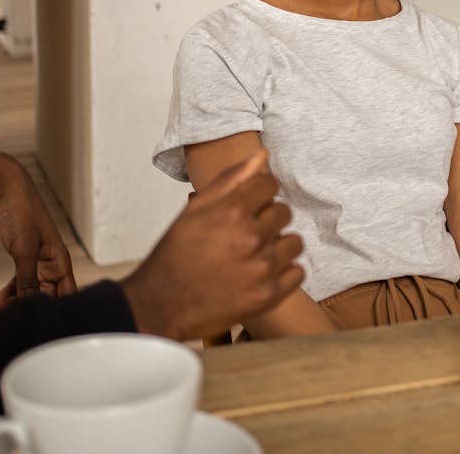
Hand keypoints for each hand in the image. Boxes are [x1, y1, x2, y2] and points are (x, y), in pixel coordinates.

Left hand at [0, 151, 77, 310]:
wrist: (4, 188)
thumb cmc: (20, 213)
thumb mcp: (23, 249)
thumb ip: (27, 279)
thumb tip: (30, 305)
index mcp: (59, 260)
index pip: (67, 294)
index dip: (59, 311)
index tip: (42, 327)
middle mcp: (52, 263)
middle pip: (47, 295)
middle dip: (30, 308)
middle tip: (7, 318)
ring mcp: (38, 260)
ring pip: (31, 290)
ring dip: (16, 302)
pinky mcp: (23, 257)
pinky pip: (20, 281)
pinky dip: (10, 292)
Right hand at [120, 150, 303, 340]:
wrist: (161, 304)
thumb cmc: (176, 254)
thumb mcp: (195, 209)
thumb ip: (232, 179)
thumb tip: (263, 154)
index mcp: (230, 212)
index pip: (269, 184)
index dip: (259, 192)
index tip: (249, 204)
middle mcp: (250, 238)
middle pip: (284, 212)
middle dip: (268, 218)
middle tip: (247, 232)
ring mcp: (262, 269)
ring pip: (294, 242)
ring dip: (279, 245)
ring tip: (256, 254)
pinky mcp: (269, 295)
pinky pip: (298, 272)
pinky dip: (285, 272)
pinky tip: (264, 272)